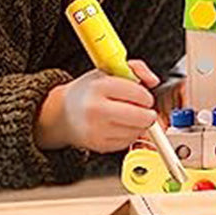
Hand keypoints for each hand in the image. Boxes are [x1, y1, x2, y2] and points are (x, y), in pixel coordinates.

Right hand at [34, 60, 158, 152]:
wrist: (62, 113)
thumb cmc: (87, 92)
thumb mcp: (107, 71)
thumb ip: (135, 68)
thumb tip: (152, 80)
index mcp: (99, 87)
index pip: (140, 94)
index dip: (146, 95)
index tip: (141, 95)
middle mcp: (97, 109)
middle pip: (142, 117)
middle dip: (147, 112)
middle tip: (140, 108)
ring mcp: (97, 130)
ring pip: (138, 131)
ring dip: (138, 124)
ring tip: (125, 115)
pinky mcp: (100, 145)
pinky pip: (128, 142)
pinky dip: (129, 134)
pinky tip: (118, 125)